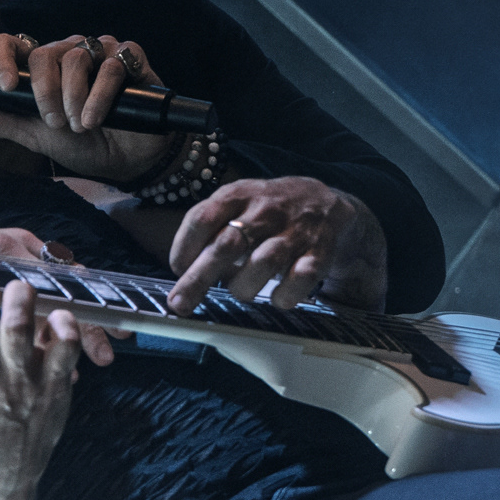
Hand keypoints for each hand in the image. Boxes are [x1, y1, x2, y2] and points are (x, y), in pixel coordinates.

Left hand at [0, 33, 177, 182]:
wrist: (128, 161)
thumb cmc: (83, 144)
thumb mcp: (35, 136)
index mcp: (42, 66)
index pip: (13, 43)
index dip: (3, 57)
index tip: (6, 86)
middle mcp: (69, 53)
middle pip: (45, 53)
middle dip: (46, 92)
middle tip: (55, 122)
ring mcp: (100, 53)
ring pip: (78, 56)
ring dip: (75, 97)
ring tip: (80, 125)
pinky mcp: (131, 59)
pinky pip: (112, 63)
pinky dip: (102, 93)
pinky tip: (98, 117)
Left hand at [166, 177, 387, 312]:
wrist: (323, 201)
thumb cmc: (265, 211)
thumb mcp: (235, 203)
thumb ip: (208, 229)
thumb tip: (182, 270)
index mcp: (238, 194)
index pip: (202, 217)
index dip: (184, 246)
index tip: (177, 269)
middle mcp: (265, 210)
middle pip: (227, 244)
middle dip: (199, 278)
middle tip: (180, 304)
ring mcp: (294, 230)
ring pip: (264, 262)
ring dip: (243, 286)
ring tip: (239, 292)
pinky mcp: (320, 251)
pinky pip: (302, 278)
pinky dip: (285, 295)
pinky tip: (277, 298)